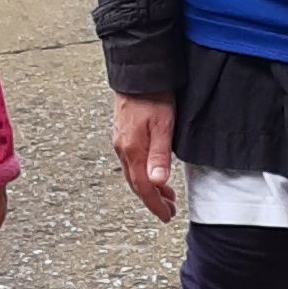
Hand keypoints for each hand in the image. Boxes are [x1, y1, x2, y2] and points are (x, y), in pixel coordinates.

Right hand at [111, 93, 176, 219]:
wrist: (137, 72)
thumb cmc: (152, 95)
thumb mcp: (163, 125)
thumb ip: (160, 156)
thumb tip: (157, 183)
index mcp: (133, 150)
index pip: (144, 187)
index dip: (155, 204)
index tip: (165, 215)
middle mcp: (123, 148)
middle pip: (136, 184)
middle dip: (152, 200)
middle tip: (167, 210)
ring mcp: (121, 141)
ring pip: (133, 174)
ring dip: (148, 187)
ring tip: (163, 194)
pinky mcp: (123, 134)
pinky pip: (131, 162)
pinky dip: (142, 173)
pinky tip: (150, 171)